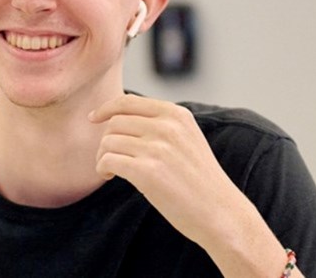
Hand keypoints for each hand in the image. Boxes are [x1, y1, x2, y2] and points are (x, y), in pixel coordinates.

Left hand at [90, 94, 304, 276]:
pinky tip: (110, 176)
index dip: (105, 109)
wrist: (221, 214)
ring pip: (108, 142)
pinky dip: (102, 168)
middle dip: (106, 140)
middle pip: (114, 123)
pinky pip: (107, 161)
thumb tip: (116, 117)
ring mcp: (158, 148)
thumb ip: (159, 124)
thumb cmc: (199, 181)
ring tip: (112, 170)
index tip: (93, 119)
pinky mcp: (147, 171)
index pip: (127, 102)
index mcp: (176, 115)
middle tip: (111, 158)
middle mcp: (167, 126)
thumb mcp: (186, 139)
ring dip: (102, 156)